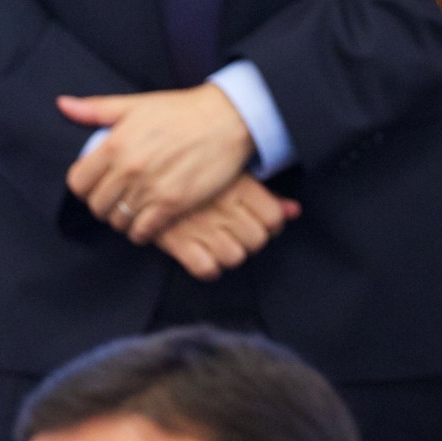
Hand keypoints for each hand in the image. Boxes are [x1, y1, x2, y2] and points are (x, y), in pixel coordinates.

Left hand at [60, 85, 253, 243]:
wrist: (228, 119)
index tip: (98, 184)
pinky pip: (142, 232)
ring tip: (136, 207)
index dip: (86, 187)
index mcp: (115, 143)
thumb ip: (96, 109)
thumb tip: (62, 105)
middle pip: (97, 206)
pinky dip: (142, 230)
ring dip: (124, 218)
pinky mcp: (173, 203)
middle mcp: (128, 168)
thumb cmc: (182, 110)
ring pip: (118, 221)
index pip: (78, 182)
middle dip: (105, 204)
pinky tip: (151, 219)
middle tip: (120, 197)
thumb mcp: (136, 104)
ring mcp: (150, 188)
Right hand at [155, 173, 301, 281]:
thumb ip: (268, 196)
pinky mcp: (177, 242)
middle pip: (257, 241)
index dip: (271, 225)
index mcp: (238, 185)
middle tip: (236, 230)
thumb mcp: (233, 174)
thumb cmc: (195, 171)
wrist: (146, 171)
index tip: (259, 221)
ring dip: (229, 253)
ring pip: (234, 257)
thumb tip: (296, 211)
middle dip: (250, 240)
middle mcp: (223, 206)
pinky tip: (202, 253)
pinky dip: (207, 267)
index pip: (274, 220)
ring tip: (218, 241)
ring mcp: (200, 225)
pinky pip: (206, 269)